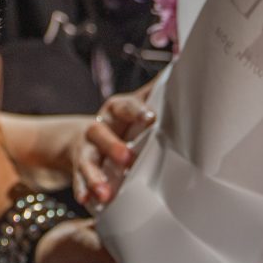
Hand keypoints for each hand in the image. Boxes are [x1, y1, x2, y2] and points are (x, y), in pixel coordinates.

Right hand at [73, 91, 157, 208]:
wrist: (87, 136)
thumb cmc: (124, 120)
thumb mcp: (136, 105)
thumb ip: (158, 90)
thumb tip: (183, 62)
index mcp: (116, 109)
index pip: (125, 107)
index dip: (137, 112)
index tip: (151, 119)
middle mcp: (98, 127)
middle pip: (100, 133)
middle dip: (113, 146)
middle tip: (128, 159)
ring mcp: (87, 149)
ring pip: (87, 161)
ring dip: (94, 176)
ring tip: (104, 193)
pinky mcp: (79, 168)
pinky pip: (78, 180)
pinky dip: (83, 190)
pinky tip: (86, 200)